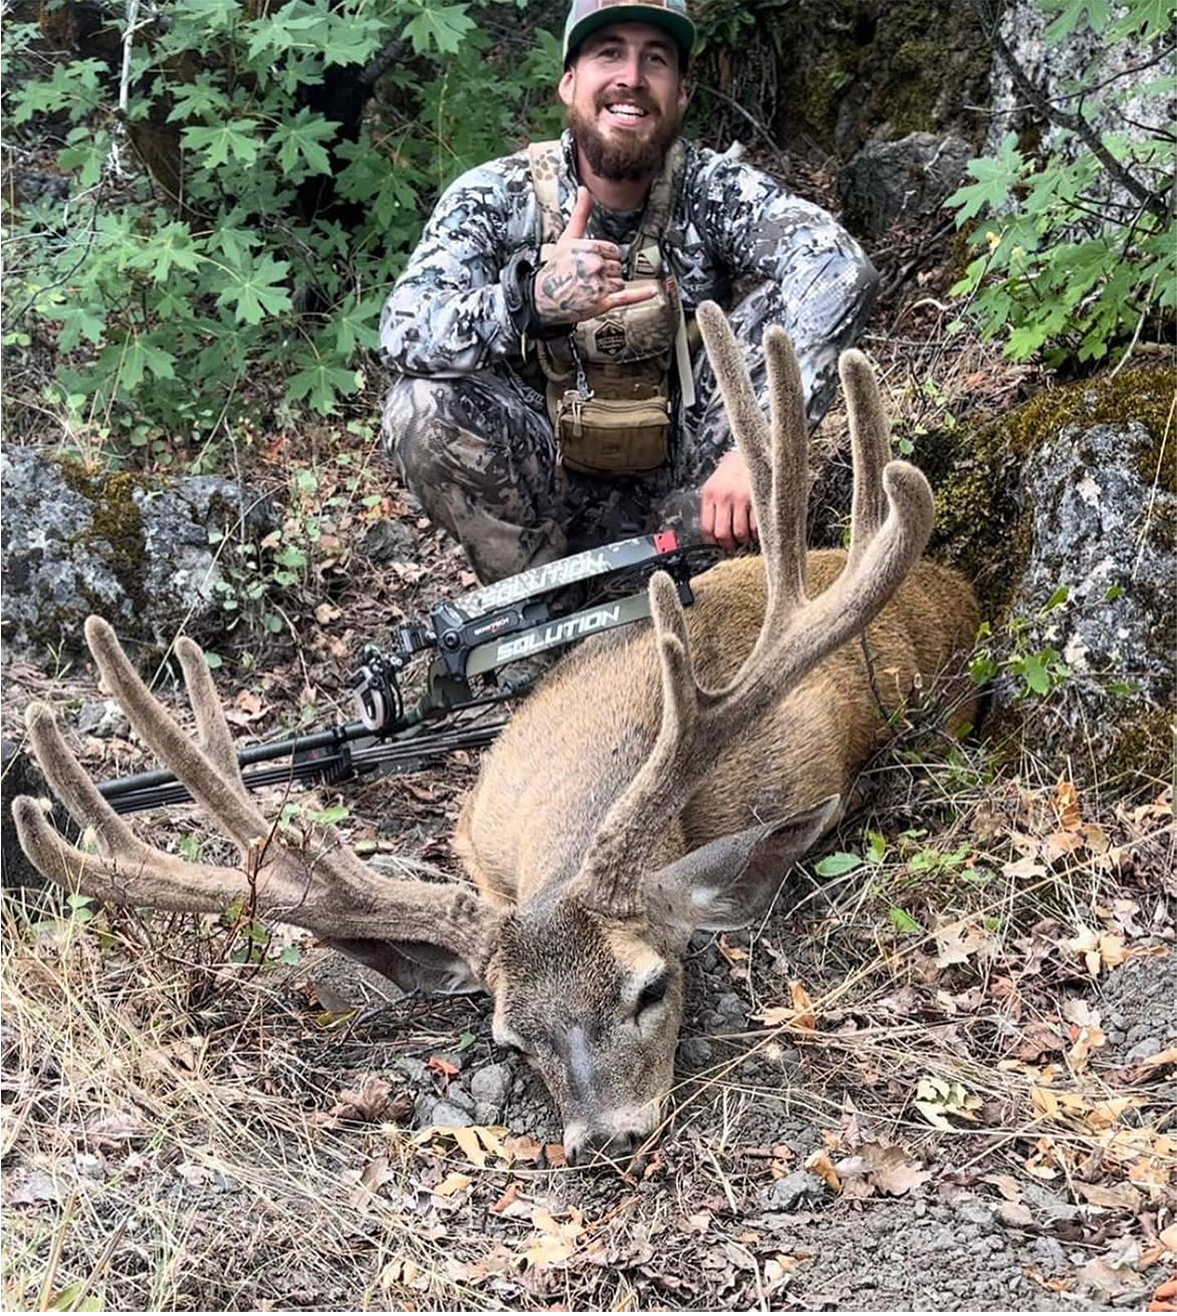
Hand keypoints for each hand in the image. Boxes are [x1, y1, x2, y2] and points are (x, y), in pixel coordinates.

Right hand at [532, 187, 656, 326]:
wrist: (543, 297)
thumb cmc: (555, 268)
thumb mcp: (567, 237)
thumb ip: (581, 213)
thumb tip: (584, 190)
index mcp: (590, 248)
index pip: (614, 251)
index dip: (605, 258)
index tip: (592, 263)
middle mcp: (596, 266)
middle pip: (618, 267)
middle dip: (606, 273)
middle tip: (588, 278)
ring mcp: (599, 285)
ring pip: (620, 282)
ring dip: (610, 286)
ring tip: (591, 289)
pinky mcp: (602, 303)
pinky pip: (627, 297)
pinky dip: (640, 295)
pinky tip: (651, 291)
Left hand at [700, 450, 757, 550]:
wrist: (752, 451)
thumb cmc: (733, 469)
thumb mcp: (715, 483)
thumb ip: (712, 504)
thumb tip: (711, 532)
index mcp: (710, 493)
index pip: (706, 526)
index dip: (711, 541)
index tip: (717, 544)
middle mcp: (724, 496)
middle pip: (722, 533)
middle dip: (727, 544)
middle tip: (732, 545)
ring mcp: (742, 498)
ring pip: (739, 532)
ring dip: (742, 539)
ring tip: (744, 537)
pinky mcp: (758, 498)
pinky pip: (755, 525)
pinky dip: (756, 532)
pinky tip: (755, 530)